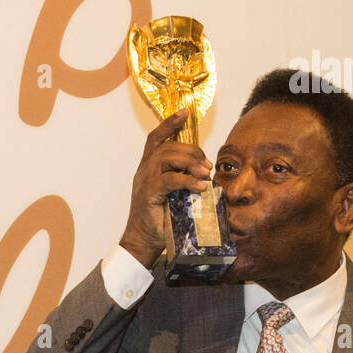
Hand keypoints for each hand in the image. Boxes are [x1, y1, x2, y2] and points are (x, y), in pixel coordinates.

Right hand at [119, 109, 212, 268]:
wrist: (144, 240)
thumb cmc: (161, 218)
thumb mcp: (174, 194)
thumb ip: (184, 179)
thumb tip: (208, 173)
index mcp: (148, 167)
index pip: (156, 138)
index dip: (169, 123)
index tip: (184, 112)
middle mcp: (144, 170)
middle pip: (167, 146)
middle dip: (191, 151)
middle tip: (206, 166)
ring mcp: (144, 180)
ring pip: (167, 158)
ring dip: (190, 162)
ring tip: (204, 174)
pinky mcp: (148, 193)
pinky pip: (169, 180)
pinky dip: (188, 181)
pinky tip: (200, 186)